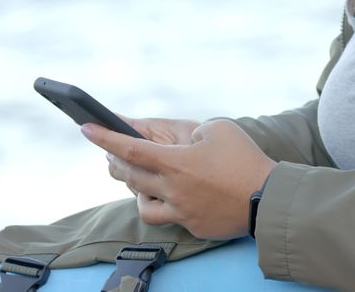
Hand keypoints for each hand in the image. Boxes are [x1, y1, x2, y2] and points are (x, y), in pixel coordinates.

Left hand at [82, 120, 276, 239]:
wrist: (269, 198)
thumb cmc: (245, 159)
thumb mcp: (219, 129)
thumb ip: (193, 132)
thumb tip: (182, 143)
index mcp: (176, 162)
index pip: (129, 148)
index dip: (104, 138)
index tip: (85, 128)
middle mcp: (173, 189)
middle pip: (130, 176)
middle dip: (115, 162)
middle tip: (111, 153)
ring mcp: (181, 211)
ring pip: (142, 204)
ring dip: (137, 191)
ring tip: (141, 180)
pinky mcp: (192, 226)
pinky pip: (168, 218)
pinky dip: (163, 206)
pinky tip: (169, 198)